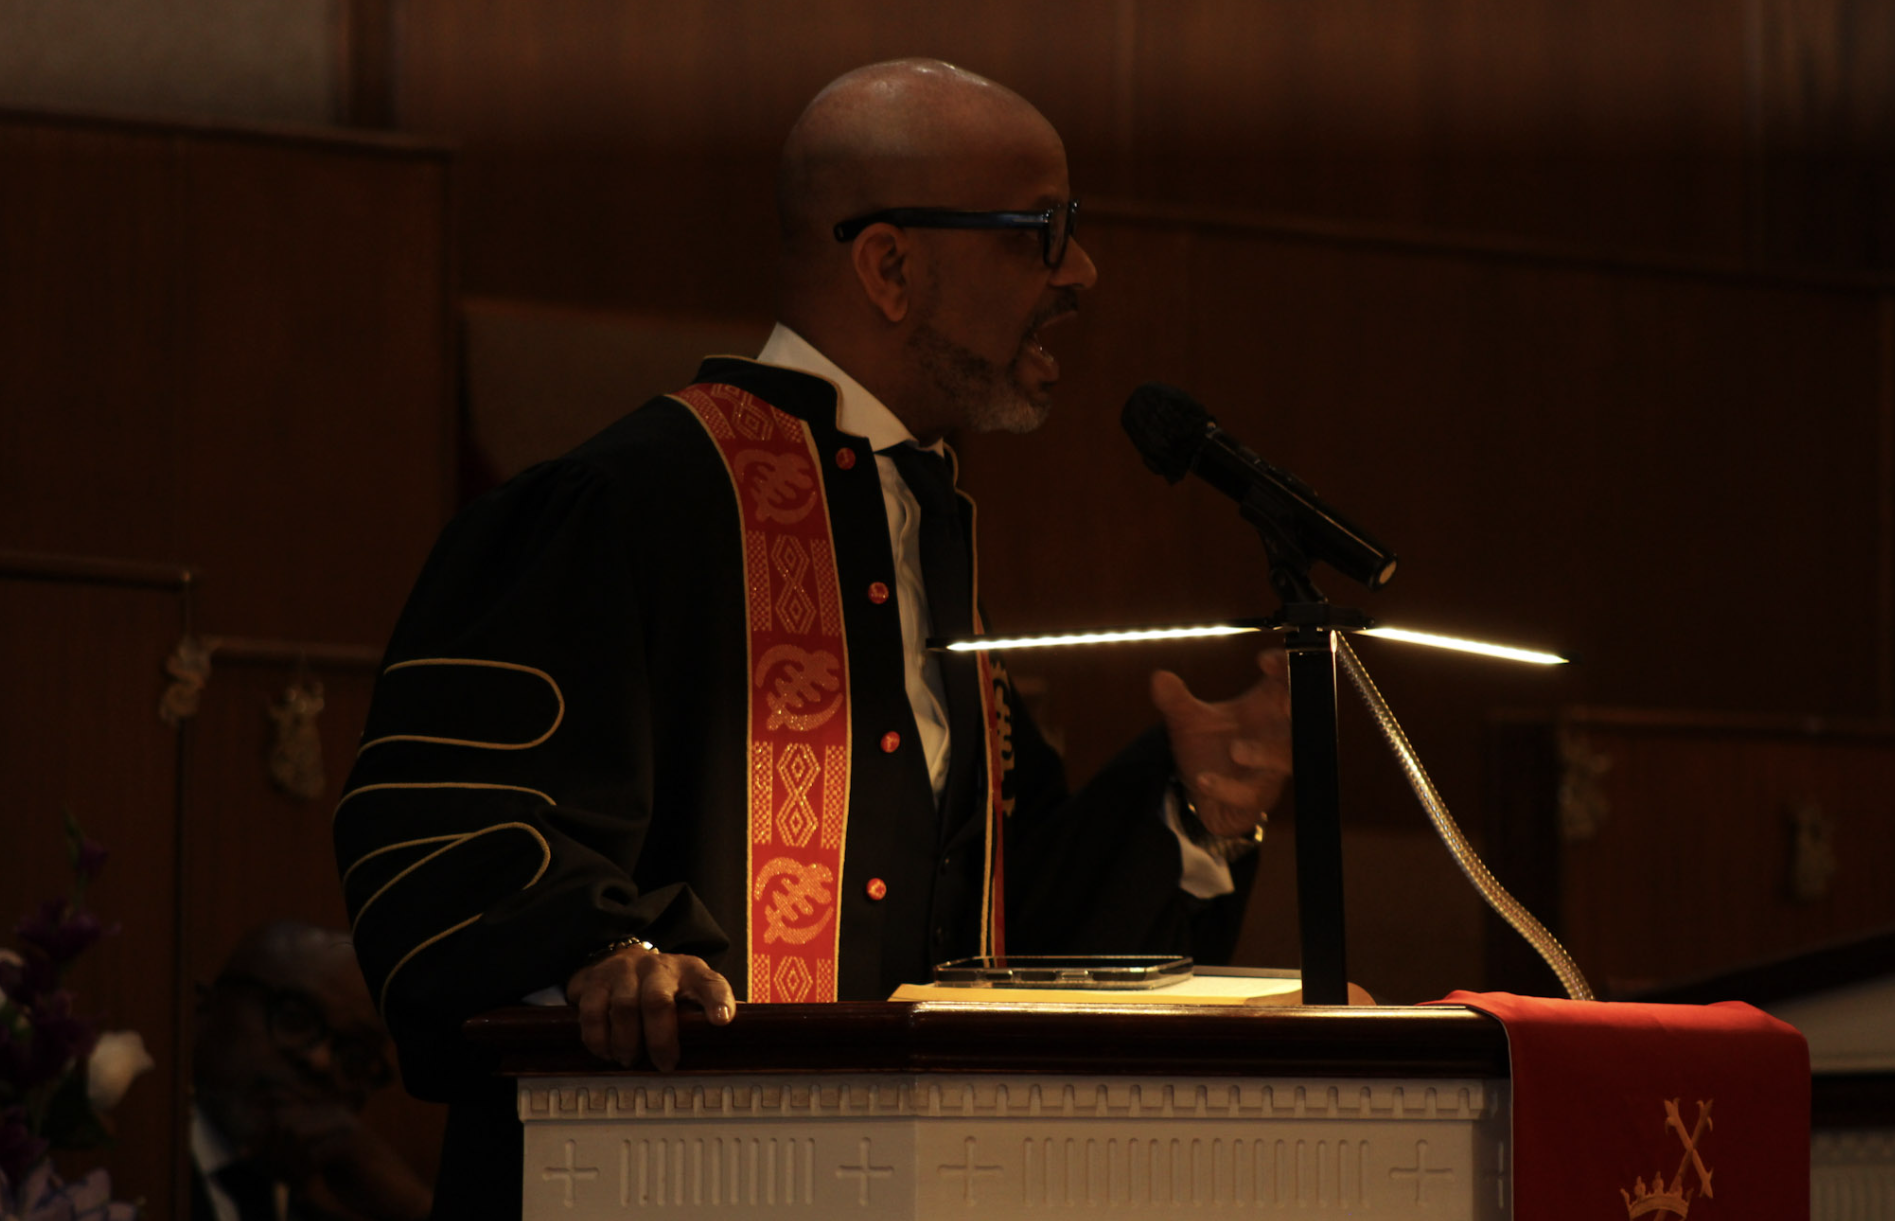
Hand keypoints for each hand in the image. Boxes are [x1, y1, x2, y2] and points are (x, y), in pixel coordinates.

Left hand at [253, 1098, 432, 1220]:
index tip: (246, 1156)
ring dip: (287, 1165)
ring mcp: (345, 1125)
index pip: (279, 1115)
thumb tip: (245, 1150)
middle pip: (282, 1122)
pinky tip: (307, 1189)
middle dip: (270, 1152)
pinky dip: (302, 1175)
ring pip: (294, 1135)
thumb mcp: (315, 1167)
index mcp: (327, 1115)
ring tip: (299, 1185)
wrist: (395, 1198)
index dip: (259, 1137)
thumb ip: (286, 1156)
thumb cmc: (356, 1184)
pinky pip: (311, 1154)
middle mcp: (336, 1113)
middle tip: (281, 1180)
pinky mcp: (352, 1143)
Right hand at [565, 945, 735, 1071]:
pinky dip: (598, 1039)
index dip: (718, 1001)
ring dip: (626, 1042)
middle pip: (658, 1001)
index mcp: (691, 972)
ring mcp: (624, 971)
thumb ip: (706, 1014)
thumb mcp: (690, 991)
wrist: (618, 957)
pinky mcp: (595, 980)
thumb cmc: (663, 986)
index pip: (710, 983)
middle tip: (664, 1065)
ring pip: (623, 1008)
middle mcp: (658, 967)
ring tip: (630, 1060)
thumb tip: (736, 1044)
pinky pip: (593, 1012)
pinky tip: (606, 1052)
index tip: (722, 1021)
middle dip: (660, 1039)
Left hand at [1151, 649, 1291, 837]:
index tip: (1264, 660)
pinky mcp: (1257, 796)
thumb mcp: (1188, 720)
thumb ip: (1175, 700)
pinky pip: (1251, 795)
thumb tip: (1158, 678)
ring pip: (1285, 758)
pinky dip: (1228, 787)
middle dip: (1298, 707)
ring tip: (1235, 749)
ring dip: (1265, 753)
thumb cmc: (1210, 747)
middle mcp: (1277, 735)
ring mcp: (1271, 768)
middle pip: (1304, 719)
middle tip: (1283, 701)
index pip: (1289, 680)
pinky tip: (1204, 780)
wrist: (1204, 792)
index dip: (1285, 667)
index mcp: (1268, 707)